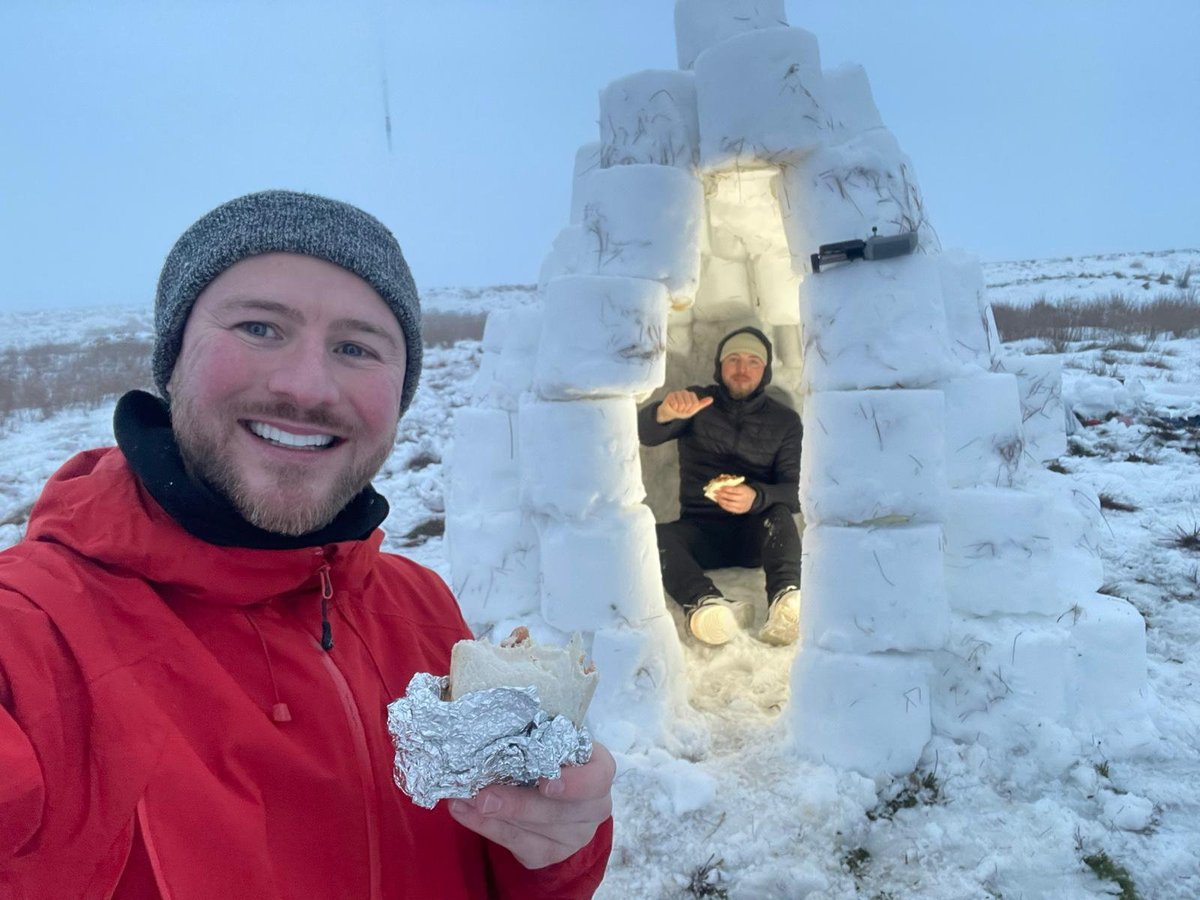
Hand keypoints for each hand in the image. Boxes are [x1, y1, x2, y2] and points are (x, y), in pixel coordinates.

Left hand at [448, 741, 614, 868]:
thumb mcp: (552, 740)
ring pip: (535, 832)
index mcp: (598, 771)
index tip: (546, 781)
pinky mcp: (549, 853)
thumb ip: (534, 738)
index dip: (575, 783)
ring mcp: (573, 835)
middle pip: (559, 812)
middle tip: (485, 794)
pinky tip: (464, 811)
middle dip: (518, 804)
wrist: (557, 794)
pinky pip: (517, 845)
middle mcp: (593, 808)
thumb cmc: (552, 755)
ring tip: (465, 799)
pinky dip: (487, 828)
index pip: (598, 778)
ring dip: (494, 817)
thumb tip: (492, 727)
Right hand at [656, 390, 712, 422]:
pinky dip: (674, 408)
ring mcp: (677, 393)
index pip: (695, 404)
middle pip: (689, 404)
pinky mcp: (670, 395)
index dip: (691, 409)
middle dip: (684, 410)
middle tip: (681, 409)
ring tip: (677, 408)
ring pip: (682, 404)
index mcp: (691, 394)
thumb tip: (711, 399)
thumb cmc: (681, 411)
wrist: (670, 414)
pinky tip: (672, 406)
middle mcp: (685, 392)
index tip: (687, 409)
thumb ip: (702, 404)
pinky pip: (675, 404)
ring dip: (679, 409)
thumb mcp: (693, 409)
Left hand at [713, 483, 755, 513]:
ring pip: (728, 504)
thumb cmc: (744, 491)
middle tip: (715, 492)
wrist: (754, 500)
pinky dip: (723, 505)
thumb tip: (721, 480)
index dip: (725, 488)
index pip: (733, 490)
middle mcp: (743, 499)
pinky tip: (719, 502)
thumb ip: (732, 484)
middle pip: (730, 497)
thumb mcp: (741, 485)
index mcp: (744, 491)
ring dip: (720, 500)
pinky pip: (729, 509)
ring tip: (715, 497)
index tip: (719, 487)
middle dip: (721, 494)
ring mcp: (741, 506)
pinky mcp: (739, 511)